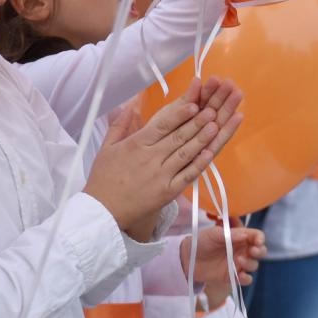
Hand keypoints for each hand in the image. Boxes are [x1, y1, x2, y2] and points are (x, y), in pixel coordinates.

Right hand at [84, 78, 243, 240]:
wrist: (102, 213)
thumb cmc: (103, 179)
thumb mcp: (106, 148)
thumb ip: (119, 124)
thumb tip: (129, 104)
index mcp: (136, 145)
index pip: (161, 126)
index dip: (179, 114)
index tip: (193, 104)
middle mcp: (150, 159)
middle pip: (178, 137)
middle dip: (197, 122)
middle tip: (213, 109)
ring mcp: (160, 176)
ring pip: (185, 154)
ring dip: (202, 139)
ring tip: (216, 125)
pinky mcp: (167, 193)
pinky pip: (186, 176)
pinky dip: (198, 165)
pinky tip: (209, 154)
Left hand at [182, 225, 265, 288]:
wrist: (188, 258)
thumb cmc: (202, 241)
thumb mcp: (214, 234)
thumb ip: (230, 234)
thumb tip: (245, 235)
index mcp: (240, 237)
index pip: (256, 236)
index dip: (260, 238)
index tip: (258, 241)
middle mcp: (242, 250)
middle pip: (260, 251)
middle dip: (260, 251)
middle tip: (252, 251)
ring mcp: (238, 264)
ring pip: (254, 265)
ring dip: (250, 263)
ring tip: (238, 260)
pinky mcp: (233, 276)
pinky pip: (245, 279)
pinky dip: (246, 278)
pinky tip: (240, 275)